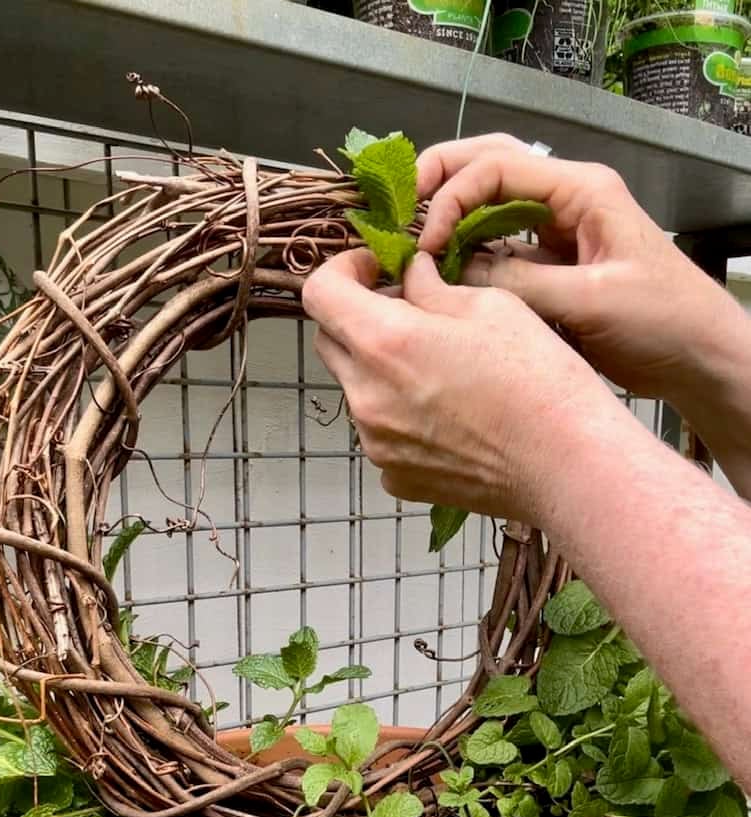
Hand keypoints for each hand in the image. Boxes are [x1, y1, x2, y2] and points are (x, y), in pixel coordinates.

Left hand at [302, 247, 634, 526]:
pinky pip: (380, 434)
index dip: (342, 270)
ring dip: (381, 369)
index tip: (374, 269)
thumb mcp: (490, 306)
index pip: (320, 292)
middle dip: (358, 318)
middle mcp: (367, 396)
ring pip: (357, 389)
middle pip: (331, 342)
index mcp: (385, 342)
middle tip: (408, 311)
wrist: (567, 464)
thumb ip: (431, 287)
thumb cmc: (539, 379)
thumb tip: (410, 276)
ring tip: (439, 369)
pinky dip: (400, 416)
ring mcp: (377, 443)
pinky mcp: (396, 477)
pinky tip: (448, 415)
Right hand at [417, 135, 747, 410]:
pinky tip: (440, 279)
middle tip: (397, 213)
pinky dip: (466, 258)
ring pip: (490, 206)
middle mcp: (565, 201)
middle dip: (440, 182)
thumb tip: (453, 279)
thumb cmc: (661, 321)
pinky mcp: (552, 268)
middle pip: (488, 166)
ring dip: (449, 218)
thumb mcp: (589, 301)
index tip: (427, 245)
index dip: (452, 198)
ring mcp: (557, 233)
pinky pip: (498, 251)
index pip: (497, 167)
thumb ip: (521, 286)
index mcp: (580, 191)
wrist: (698, 357)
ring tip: (409, 243)